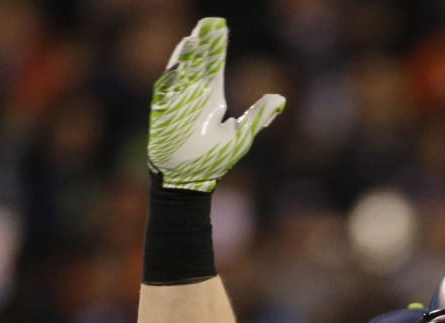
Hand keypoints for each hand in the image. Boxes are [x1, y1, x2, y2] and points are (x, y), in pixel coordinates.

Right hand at [148, 17, 284, 191]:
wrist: (188, 179)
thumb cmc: (214, 160)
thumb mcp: (242, 136)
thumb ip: (258, 116)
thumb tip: (281, 98)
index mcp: (212, 99)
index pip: (215, 66)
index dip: (217, 47)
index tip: (221, 27)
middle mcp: (194, 95)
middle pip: (199, 62)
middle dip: (204, 43)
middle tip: (210, 22)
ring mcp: (178, 101)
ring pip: (183, 70)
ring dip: (189, 54)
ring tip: (197, 36)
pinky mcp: (164, 110)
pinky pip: (167, 87)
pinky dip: (173, 73)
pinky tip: (181, 60)